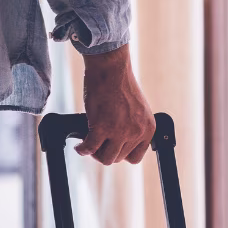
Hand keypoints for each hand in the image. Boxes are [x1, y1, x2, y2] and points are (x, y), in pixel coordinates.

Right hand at [79, 47, 152, 164]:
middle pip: (118, 158)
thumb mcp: (136, 110)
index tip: (111, 147)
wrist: (110, 69)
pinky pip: (89, 149)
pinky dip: (82, 149)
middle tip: (96, 141)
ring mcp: (119, 132)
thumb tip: (116, 143)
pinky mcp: (101, 128)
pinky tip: (79, 145)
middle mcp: (136, 132)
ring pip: (105, 158)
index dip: (121, 154)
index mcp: (148, 128)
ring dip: (94, 153)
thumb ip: (132, 126)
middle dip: (105, 151)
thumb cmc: (120, 84)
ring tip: (88, 143)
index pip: (135, 157)